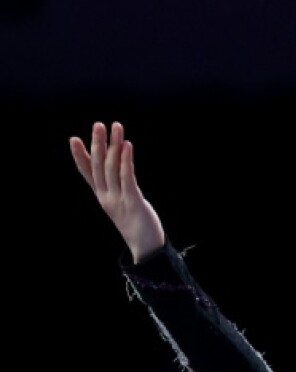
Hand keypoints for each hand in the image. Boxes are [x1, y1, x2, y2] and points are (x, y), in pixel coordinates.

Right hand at [69, 121, 165, 261]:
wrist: (146, 247)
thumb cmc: (136, 223)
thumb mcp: (121, 202)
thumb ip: (116, 187)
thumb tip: (115, 170)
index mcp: (102, 196)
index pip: (87, 173)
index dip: (80, 156)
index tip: (74, 139)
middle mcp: (107, 197)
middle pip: (98, 166)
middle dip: (97, 144)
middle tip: (97, 124)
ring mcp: (119, 199)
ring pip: (112, 168)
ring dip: (114, 146)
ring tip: (116, 128)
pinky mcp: (133, 202)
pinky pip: (127, 178)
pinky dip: (126, 160)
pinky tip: (127, 146)